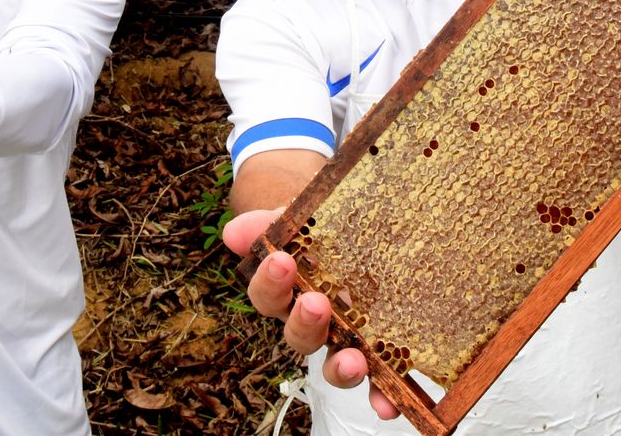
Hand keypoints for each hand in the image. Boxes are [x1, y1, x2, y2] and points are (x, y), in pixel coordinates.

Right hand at [222, 209, 398, 420]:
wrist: (371, 227)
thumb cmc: (329, 228)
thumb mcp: (304, 217)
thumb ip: (272, 224)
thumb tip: (232, 233)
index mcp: (292, 291)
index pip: (268, 297)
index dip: (270, 284)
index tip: (280, 260)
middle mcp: (316, 323)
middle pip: (298, 337)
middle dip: (305, 324)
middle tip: (316, 304)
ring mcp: (347, 340)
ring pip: (334, 367)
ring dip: (339, 369)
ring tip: (353, 360)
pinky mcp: (382, 352)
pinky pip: (379, 382)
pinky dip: (381, 396)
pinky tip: (388, 403)